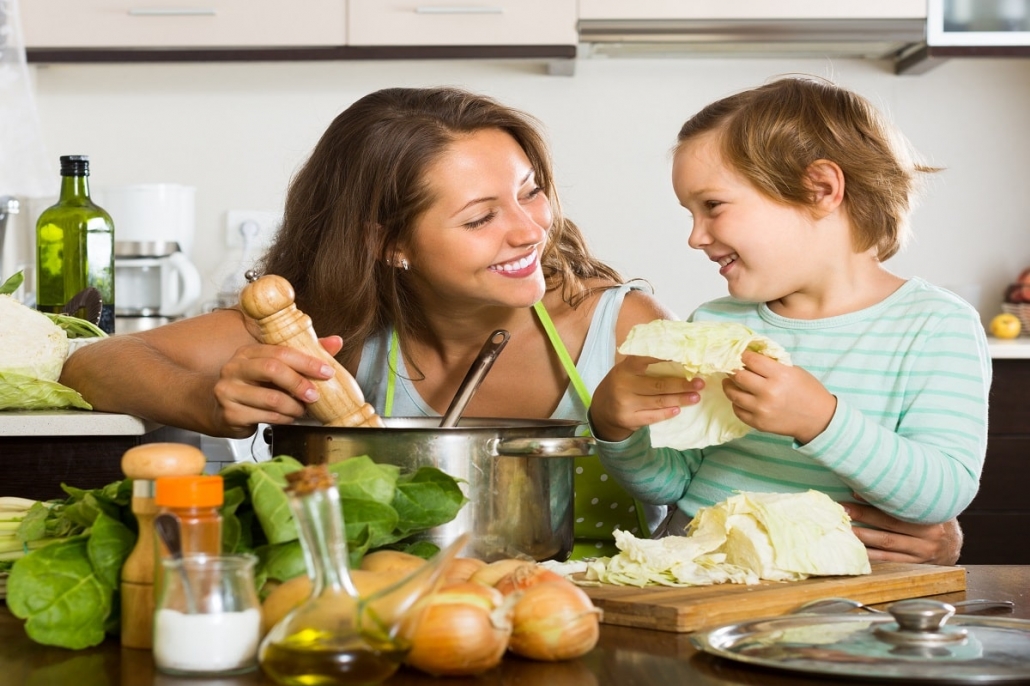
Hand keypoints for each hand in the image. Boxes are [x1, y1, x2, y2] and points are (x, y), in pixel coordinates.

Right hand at [210, 335, 341, 436]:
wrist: (218, 408)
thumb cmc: (252, 386)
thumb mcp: (274, 368)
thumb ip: (303, 356)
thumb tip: (336, 342)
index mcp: (248, 352)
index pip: (280, 351)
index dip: (306, 361)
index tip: (327, 371)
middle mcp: (234, 368)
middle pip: (272, 369)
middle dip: (299, 383)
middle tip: (315, 396)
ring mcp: (229, 391)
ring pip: (272, 399)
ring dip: (294, 407)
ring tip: (301, 410)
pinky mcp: (230, 413)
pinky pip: (265, 417)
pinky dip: (284, 419)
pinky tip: (288, 418)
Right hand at [590, 355, 703, 441]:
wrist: (602, 411)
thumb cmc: (622, 384)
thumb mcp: (626, 369)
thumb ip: (644, 362)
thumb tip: (676, 351)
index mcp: (625, 368)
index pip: (646, 359)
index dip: (665, 356)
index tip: (686, 355)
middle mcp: (624, 385)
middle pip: (658, 385)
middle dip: (681, 384)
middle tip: (700, 382)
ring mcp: (626, 404)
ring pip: (658, 402)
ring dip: (680, 399)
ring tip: (696, 397)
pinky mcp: (629, 419)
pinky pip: (653, 417)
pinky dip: (667, 413)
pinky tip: (678, 410)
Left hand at [722, 350, 836, 443]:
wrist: (819, 419)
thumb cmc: (808, 391)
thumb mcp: (793, 371)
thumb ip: (771, 365)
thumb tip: (749, 356)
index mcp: (779, 375)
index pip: (750, 360)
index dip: (741, 354)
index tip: (738, 354)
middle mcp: (768, 392)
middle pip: (738, 376)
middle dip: (732, 369)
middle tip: (730, 367)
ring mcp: (762, 409)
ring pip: (733, 394)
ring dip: (729, 386)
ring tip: (729, 382)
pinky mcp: (758, 423)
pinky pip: (738, 411)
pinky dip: (736, 403)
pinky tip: (739, 398)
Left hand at [842, 500, 962, 564]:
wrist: (953, 545)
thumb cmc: (935, 516)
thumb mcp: (933, 502)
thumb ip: (913, 491)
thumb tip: (880, 473)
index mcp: (933, 517)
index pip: (900, 508)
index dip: (876, 500)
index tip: (854, 492)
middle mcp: (929, 537)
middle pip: (889, 525)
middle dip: (863, 516)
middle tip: (841, 509)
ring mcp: (922, 553)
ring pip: (887, 544)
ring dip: (862, 536)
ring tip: (842, 528)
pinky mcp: (915, 566)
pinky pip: (889, 560)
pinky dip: (870, 554)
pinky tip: (855, 548)